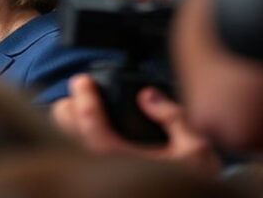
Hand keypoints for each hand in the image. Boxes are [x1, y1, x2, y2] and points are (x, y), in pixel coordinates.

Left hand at [52, 74, 219, 174]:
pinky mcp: (101, 180)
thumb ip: (174, 118)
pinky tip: (81, 128)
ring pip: (67, 146)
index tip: (83, 80)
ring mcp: (101, 177)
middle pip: (68, 135)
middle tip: (75, 93)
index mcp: (127, 162)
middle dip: (66, 109)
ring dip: (66, 124)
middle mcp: (107, 171)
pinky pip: (76, 156)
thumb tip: (146, 96)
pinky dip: (72, 138)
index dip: (84, 97)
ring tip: (75, 108)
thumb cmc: (194, 181)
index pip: (91, 125)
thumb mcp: (196, 149)